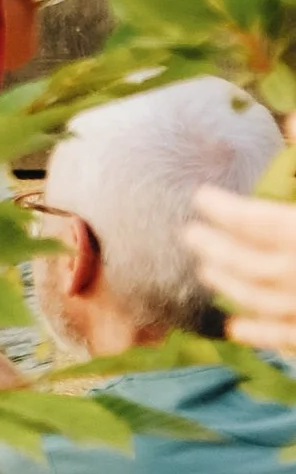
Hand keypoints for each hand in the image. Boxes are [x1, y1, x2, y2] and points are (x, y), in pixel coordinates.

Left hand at [186, 185, 295, 349]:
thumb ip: (288, 209)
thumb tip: (295, 137)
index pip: (258, 220)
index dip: (225, 209)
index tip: (201, 197)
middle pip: (247, 261)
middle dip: (215, 247)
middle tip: (189, 234)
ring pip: (257, 298)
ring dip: (227, 284)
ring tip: (205, 270)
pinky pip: (280, 336)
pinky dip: (255, 332)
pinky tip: (234, 326)